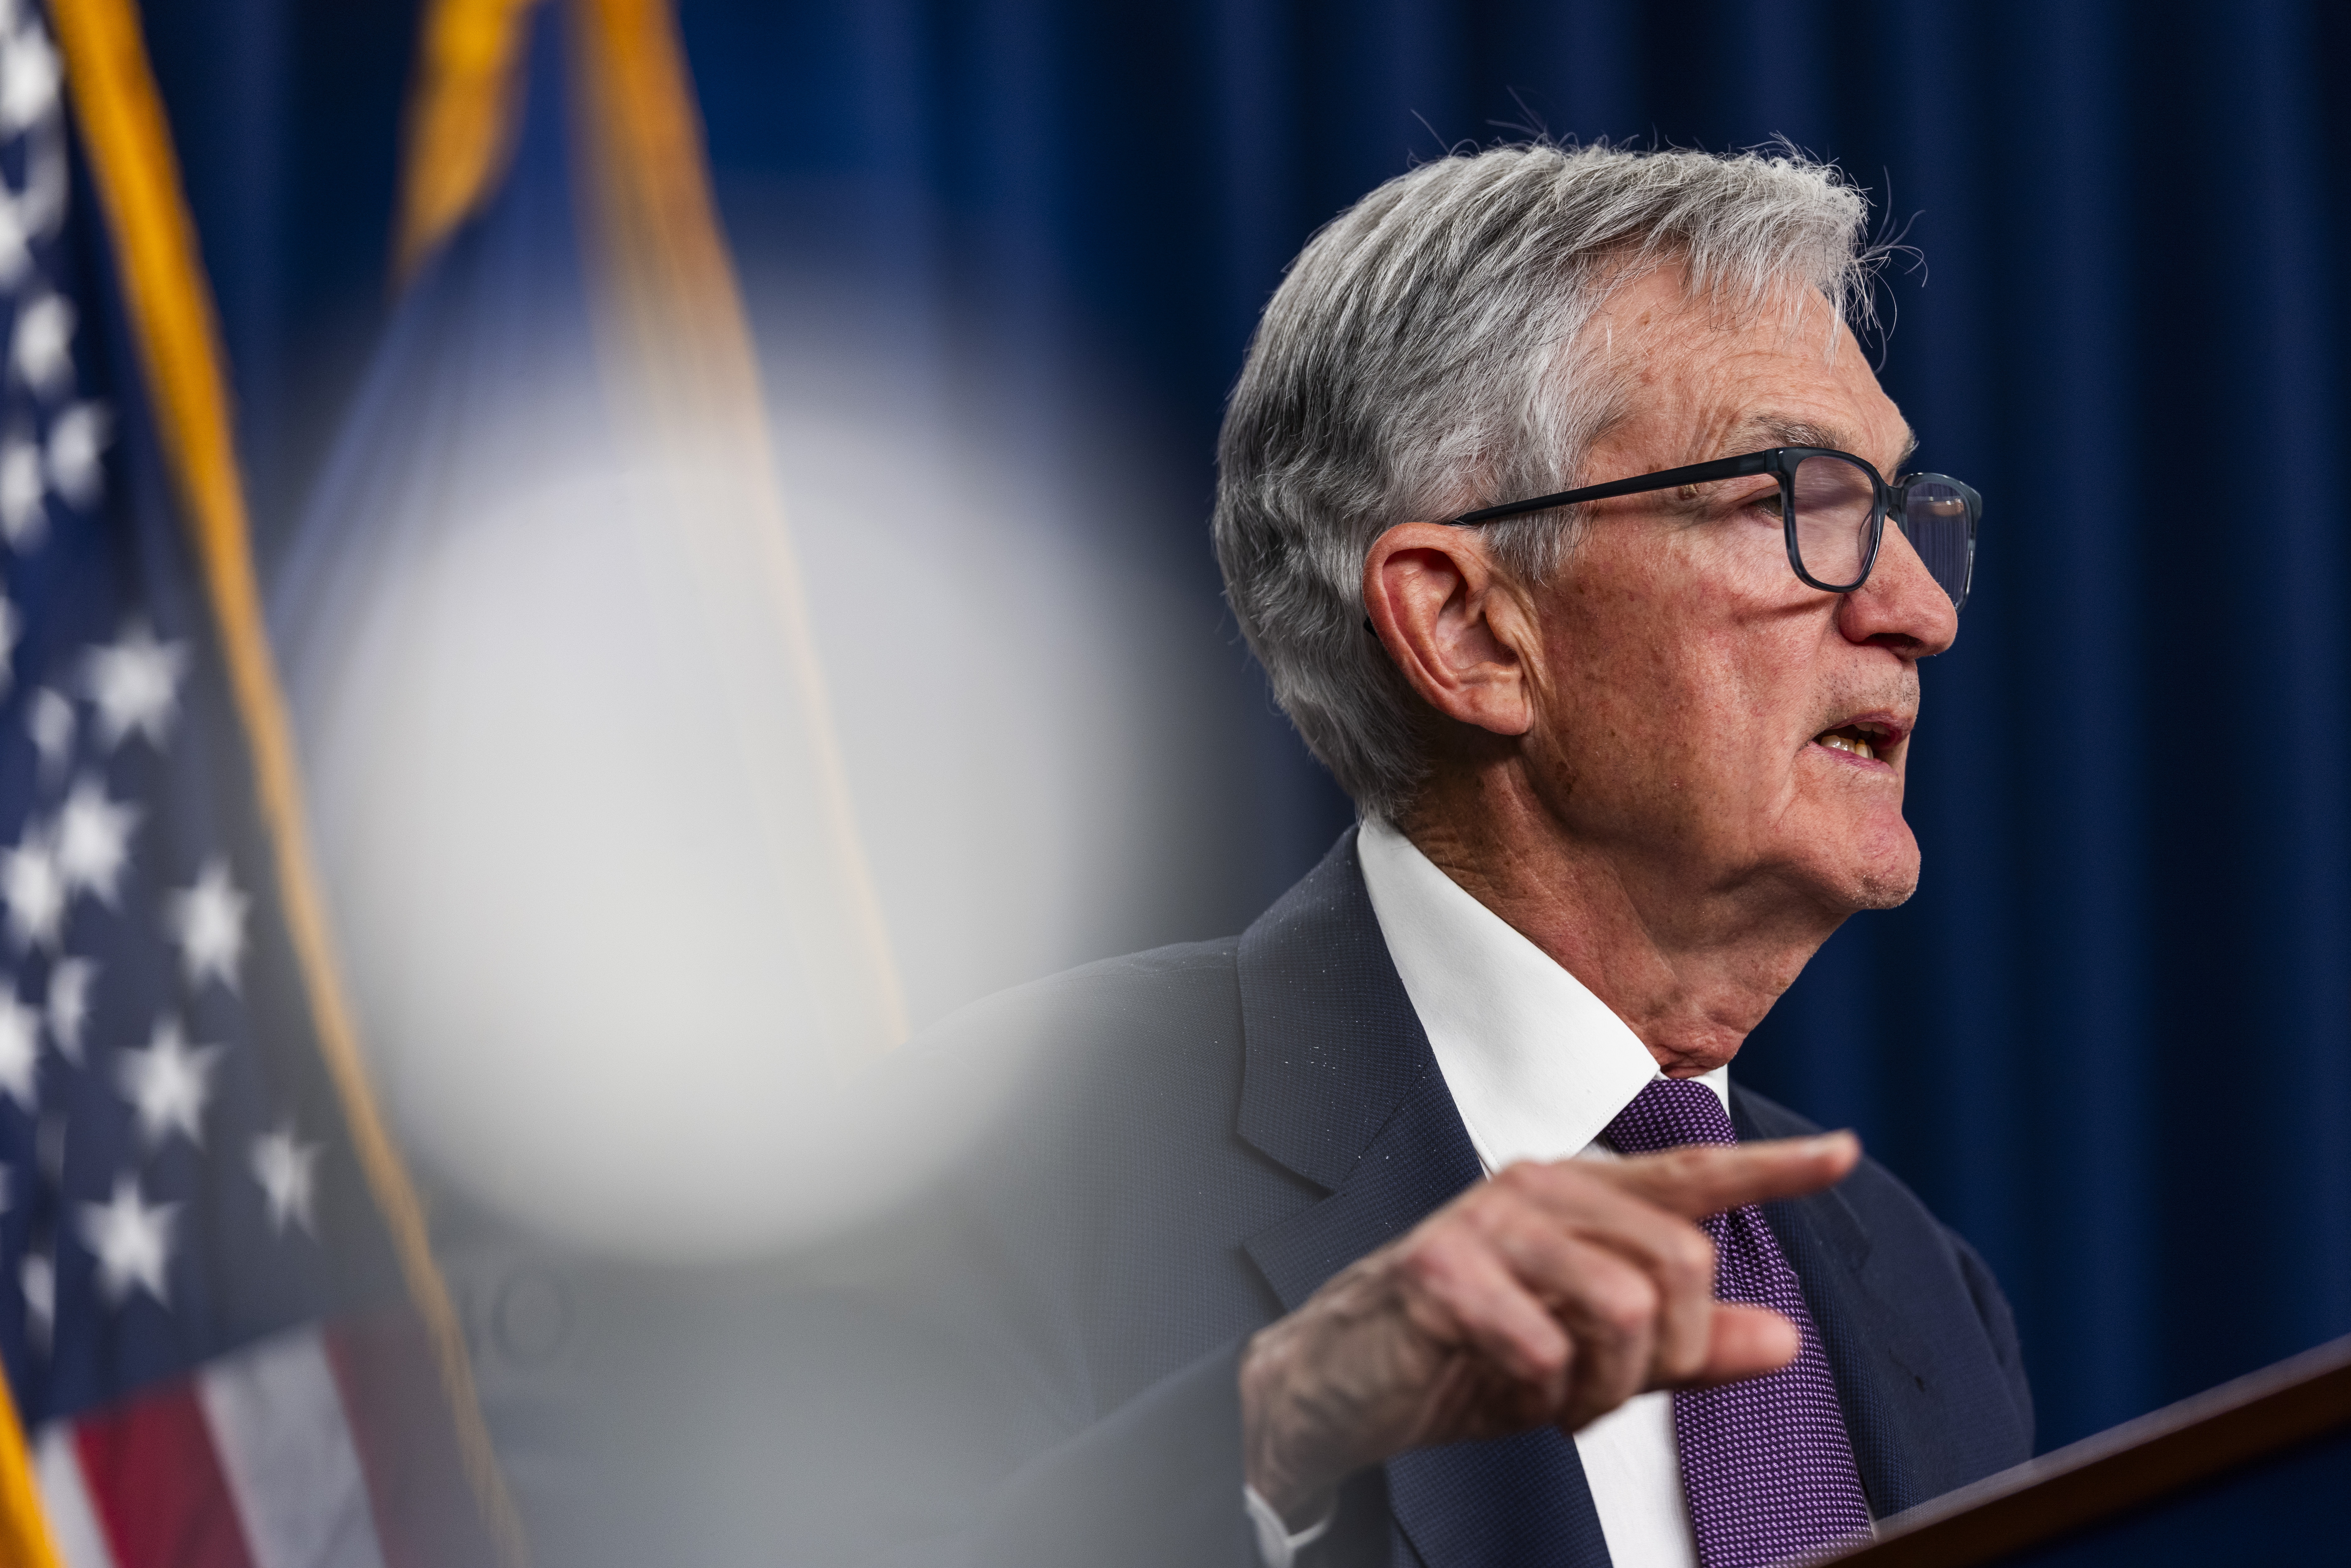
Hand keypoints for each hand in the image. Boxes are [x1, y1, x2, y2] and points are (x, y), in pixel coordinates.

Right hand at [1238, 1132, 1859, 1526]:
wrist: (1342, 1384)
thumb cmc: (1465, 1356)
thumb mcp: (1592, 1358)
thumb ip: (1688, 1348)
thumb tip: (1785, 1338)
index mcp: (1578, 1198)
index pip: (1693, 1176)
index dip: (1773, 1167)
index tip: (1845, 1153)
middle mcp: (1539, 1189)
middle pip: (1681, 1261)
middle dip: (1665, 1350)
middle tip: (1606, 1387)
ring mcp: (1486, 1221)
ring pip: (1625, 1302)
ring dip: (1603, 1381)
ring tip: (1557, 1393)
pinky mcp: (1440, 1268)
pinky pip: (1545, 1342)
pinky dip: (1540, 1389)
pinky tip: (1509, 1386)